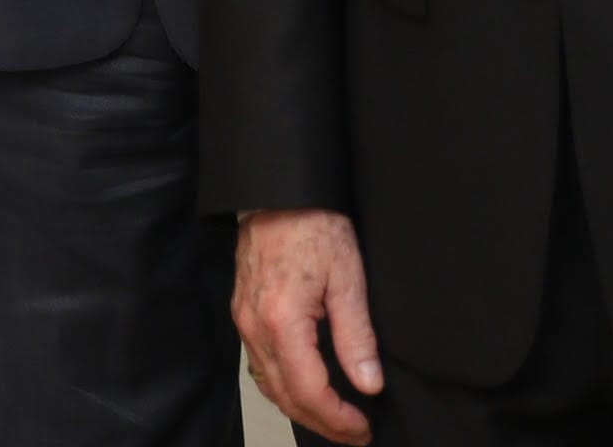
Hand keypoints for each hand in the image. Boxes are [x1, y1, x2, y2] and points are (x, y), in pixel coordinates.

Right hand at [233, 208, 384, 444]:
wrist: (277, 189)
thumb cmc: (314, 224)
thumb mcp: (347, 277)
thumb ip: (356, 335)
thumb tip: (369, 384)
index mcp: (282, 321)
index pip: (308, 391)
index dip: (337, 419)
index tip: (362, 429)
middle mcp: (255, 327)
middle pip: (284, 396)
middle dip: (321, 423)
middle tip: (354, 434)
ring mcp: (244, 320)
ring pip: (268, 384)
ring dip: (300, 408)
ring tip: (334, 418)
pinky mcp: (243, 312)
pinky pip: (258, 364)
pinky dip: (282, 386)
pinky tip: (304, 388)